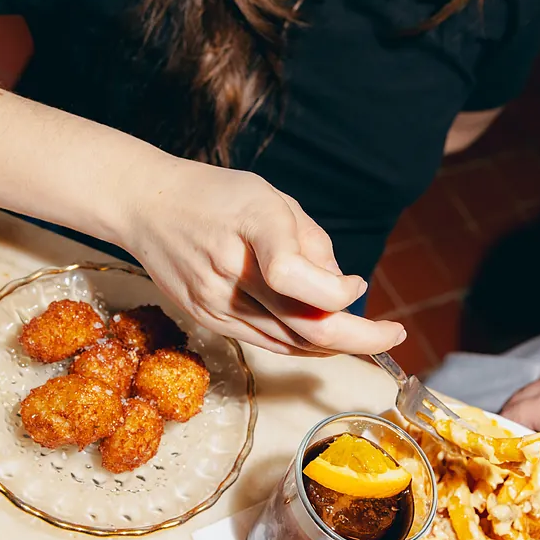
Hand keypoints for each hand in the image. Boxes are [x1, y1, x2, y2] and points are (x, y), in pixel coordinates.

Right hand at [116, 158, 405, 355]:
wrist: (146, 206)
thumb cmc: (216, 195)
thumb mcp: (272, 198)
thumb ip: (312, 243)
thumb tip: (342, 290)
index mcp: (251, 224)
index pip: (292, 274)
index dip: (335, 290)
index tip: (356, 283)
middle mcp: (230, 268)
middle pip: (302, 324)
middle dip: (359, 337)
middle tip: (393, 334)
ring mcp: (215, 300)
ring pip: (289, 342)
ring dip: (334, 344)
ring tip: (364, 334)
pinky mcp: (207, 318)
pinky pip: (266, 343)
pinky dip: (301, 343)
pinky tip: (322, 335)